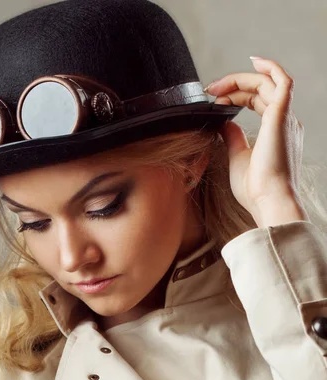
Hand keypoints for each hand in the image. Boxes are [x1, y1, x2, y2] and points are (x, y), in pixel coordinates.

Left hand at [204, 57, 306, 226]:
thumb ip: (233, 138)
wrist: (270, 201)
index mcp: (277, 133)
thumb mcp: (238, 159)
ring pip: (266, 83)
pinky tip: (254, 61)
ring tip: (218, 86)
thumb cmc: (256, 189)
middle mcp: (285, 123)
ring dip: (241, 80)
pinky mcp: (282, 115)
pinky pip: (282, 80)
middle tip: (210, 90)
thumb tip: (224, 123)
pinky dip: (270, 67)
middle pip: (260, 90)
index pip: (258, 102)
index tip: (215, 102)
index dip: (236, 98)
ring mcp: (285, 118)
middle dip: (233, 86)